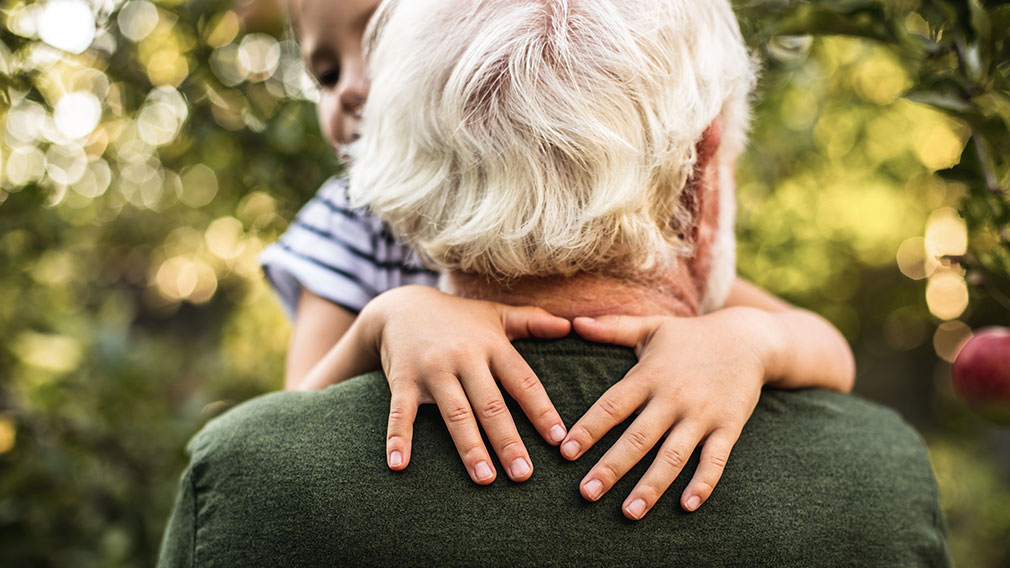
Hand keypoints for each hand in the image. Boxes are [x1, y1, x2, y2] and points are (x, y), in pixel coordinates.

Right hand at [362, 286, 571, 484]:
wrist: (401, 306)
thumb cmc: (458, 318)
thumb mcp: (495, 315)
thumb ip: (532, 322)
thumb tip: (569, 325)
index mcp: (491, 345)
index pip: (522, 381)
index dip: (541, 410)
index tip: (558, 439)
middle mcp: (464, 357)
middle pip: (490, 404)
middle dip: (508, 441)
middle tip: (524, 474)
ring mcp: (432, 370)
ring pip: (454, 413)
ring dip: (470, 448)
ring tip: (485, 479)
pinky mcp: (403, 380)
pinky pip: (401, 412)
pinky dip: (398, 438)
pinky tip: (400, 465)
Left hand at [564, 308, 778, 518]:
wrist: (749, 338)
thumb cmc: (691, 335)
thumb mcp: (652, 327)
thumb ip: (612, 327)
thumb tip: (575, 322)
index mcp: (649, 376)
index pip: (612, 406)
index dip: (589, 429)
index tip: (565, 453)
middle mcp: (673, 398)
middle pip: (637, 438)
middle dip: (611, 468)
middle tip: (586, 494)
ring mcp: (702, 415)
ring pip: (673, 457)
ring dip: (651, 486)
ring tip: (630, 512)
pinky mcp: (728, 427)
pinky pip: (715, 460)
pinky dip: (703, 483)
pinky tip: (687, 506)